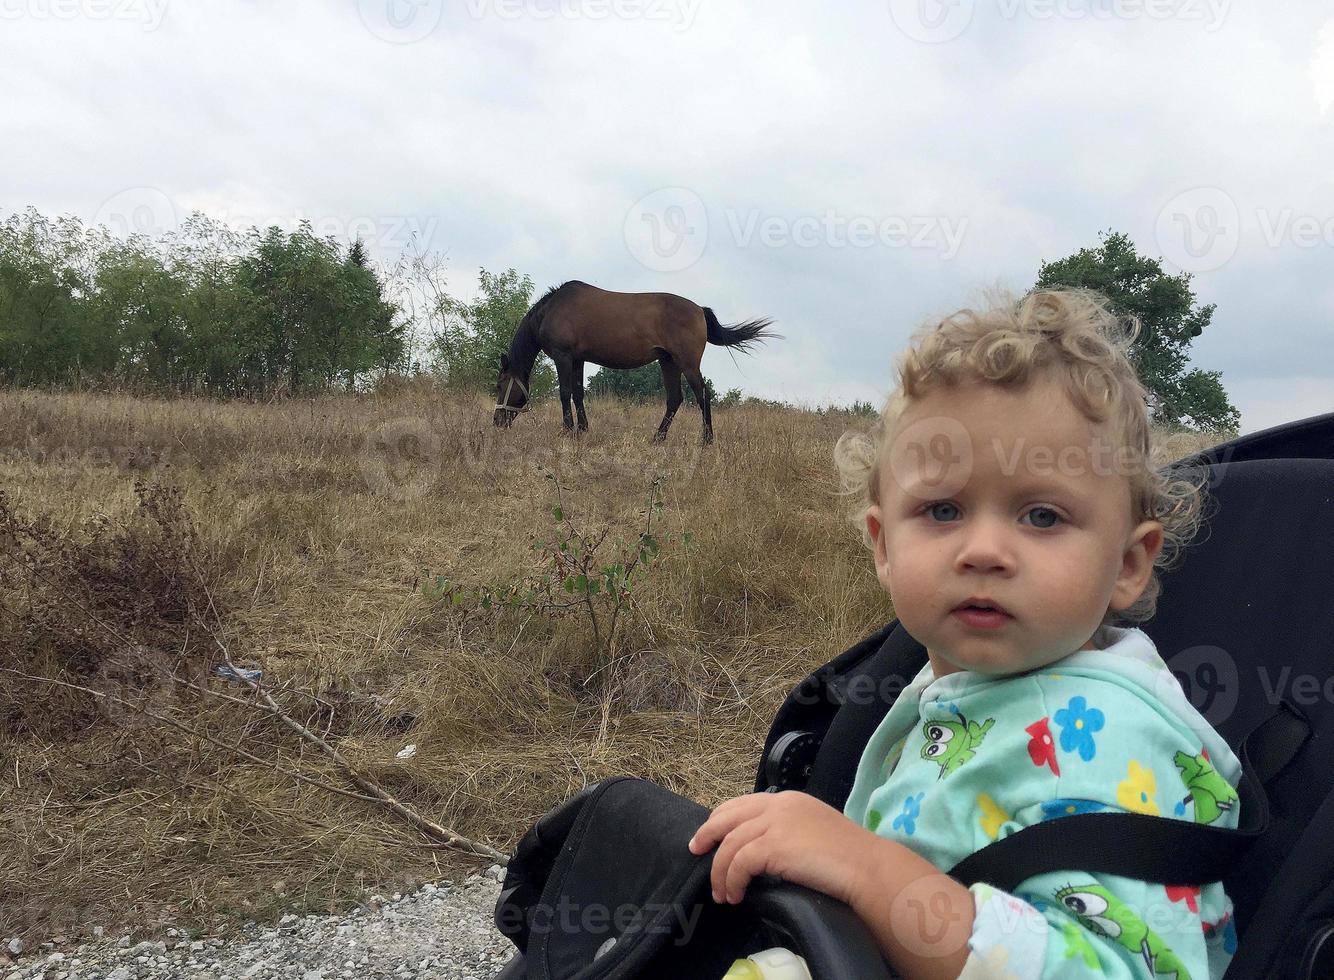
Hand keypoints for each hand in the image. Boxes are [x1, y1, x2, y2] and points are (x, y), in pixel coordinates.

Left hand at [687, 790, 887, 909]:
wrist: (867, 867)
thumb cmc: (850, 856)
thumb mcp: (815, 830)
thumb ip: (789, 831)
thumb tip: (764, 850)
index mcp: (789, 800)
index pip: (743, 803)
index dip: (721, 819)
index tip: (710, 836)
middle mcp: (779, 805)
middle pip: (727, 816)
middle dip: (707, 834)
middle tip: (696, 852)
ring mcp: (775, 823)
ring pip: (729, 843)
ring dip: (720, 871)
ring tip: (722, 893)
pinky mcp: (774, 846)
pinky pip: (739, 862)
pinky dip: (732, 880)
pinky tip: (736, 894)